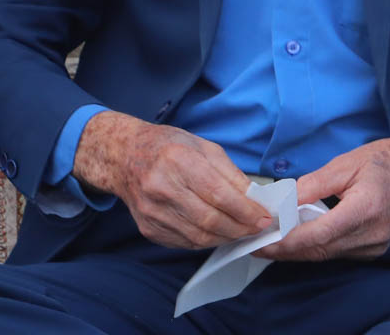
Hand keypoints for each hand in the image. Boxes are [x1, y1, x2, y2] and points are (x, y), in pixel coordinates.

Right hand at [74, 111, 271, 249]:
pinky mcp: (148, 229)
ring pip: (199, 236)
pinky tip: (218, 233)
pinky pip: (185, 242)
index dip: (246, 210)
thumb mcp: (203, 147)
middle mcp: (161, 187)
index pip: (219, 194)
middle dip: (240, 228)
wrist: (125, 157)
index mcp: (178, 160)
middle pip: (210, 220)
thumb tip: (255, 199)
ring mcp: (152, 211)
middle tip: (258, 228)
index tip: (264, 217)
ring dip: (226, 237)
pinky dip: (207, 241)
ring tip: (242, 231)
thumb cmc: (168, 147)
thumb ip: (230, 173)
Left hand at [259, 125, 389, 262]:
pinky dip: (315, 247)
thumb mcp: (346, 163)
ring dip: (298, 251)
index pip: (318, 235)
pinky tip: (297, 238)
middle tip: (257, 244)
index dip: (287, 241)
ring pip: (327, 254)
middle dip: (286, 250)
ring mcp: (375, 247)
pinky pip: (337, 252)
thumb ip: (314, 185)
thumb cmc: (386, 159)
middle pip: (319, 250)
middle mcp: (371, 235)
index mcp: (365, 209)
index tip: (262, 240)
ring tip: (271, 241)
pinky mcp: (374, 250)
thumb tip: (284, 201)